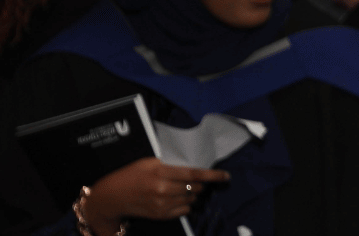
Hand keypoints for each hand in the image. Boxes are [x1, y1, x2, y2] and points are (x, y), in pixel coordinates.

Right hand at [84, 158, 229, 229]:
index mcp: (160, 172)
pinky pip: (185, 210)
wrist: (112, 197)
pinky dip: (185, 204)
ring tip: (182, 189)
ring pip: (191, 199)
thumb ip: (170, 164)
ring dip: (193, 194)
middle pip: (195, 187)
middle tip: (196, 180)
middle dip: (200, 184)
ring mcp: (162, 204)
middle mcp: (162, 189)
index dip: (212, 175)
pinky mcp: (161, 215)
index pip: (193, 173)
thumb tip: (194, 165)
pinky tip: (176, 198)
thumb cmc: (131, 175)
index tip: (226, 175)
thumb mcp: (148, 162)